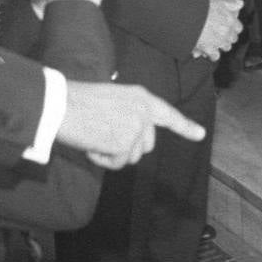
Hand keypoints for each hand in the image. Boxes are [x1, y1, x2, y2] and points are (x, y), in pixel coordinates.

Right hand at [59, 81, 205, 168]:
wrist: (61, 105)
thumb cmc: (78, 101)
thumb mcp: (113, 99)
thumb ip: (129, 113)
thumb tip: (133, 135)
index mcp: (142, 97)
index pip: (169, 114)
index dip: (185, 126)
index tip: (201, 134)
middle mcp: (145, 112)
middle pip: (146, 144)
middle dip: (126, 147)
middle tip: (102, 135)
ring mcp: (137, 128)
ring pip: (132, 156)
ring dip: (113, 154)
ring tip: (95, 137)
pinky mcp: (126, 144)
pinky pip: (117, 164)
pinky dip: (103, 160)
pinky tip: (92, 145)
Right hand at [193, 0, 242, 60]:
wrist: (188, 14)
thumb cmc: (202, 5)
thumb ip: (231, 2)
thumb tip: (241, 3)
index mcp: (230, 19)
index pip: (238, 27)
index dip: (233, 28)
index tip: (229, 28)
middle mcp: (226, 31)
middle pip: (233, 39)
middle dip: (227, 37)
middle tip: (220, 36)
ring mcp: (219, 41)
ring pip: (226, 47)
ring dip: (221, 45)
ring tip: (215, 43)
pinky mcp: (209, 48)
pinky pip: (215, 56)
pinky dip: (212, 55)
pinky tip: (208, 52)